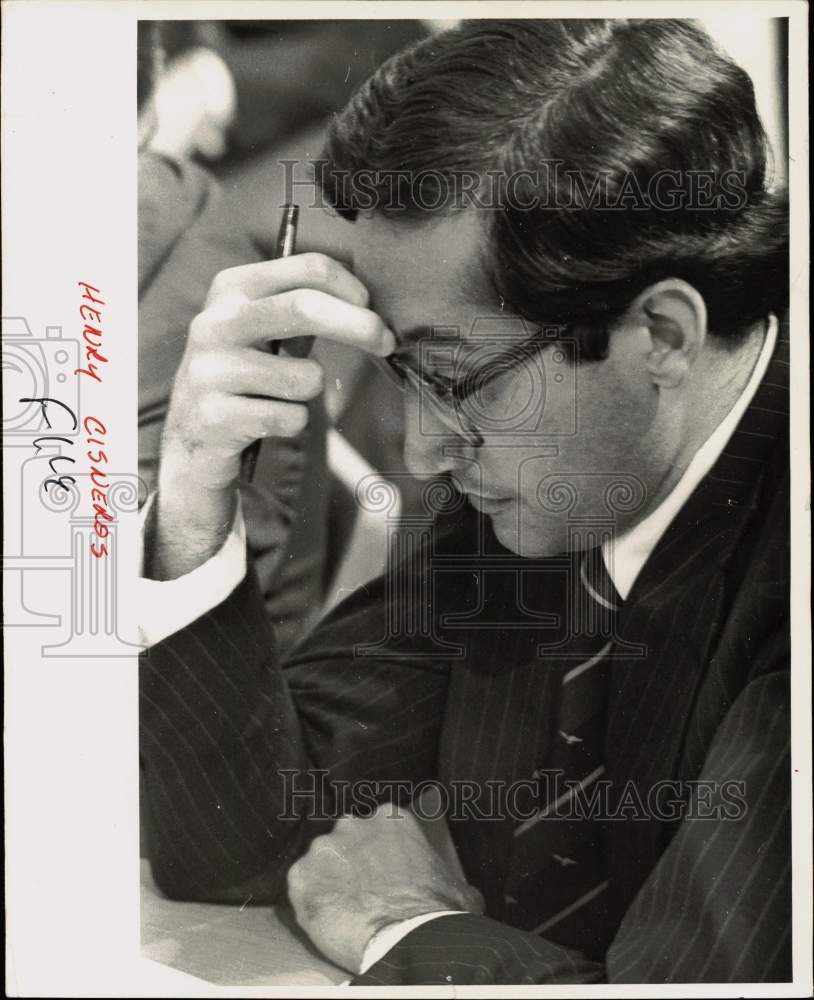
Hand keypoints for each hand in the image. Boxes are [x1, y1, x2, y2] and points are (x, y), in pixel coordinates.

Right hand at [149, 253, 394, 578]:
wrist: (192, 435)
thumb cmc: (245, 374)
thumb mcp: (262, 327)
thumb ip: (303, 306)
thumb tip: (368, 301)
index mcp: (231, 288)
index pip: (305, 268)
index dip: (349, 286)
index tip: (372, 307)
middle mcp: (215, 322)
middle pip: (304, 308)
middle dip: (358, 326)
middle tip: (386, 343)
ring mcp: (209, 371)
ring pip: (304, 377)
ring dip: (311, 390)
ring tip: (284, 395)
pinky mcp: (214, 416)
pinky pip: (290, 418)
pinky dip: (293, 422)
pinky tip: (267, 420)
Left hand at [287, 802, 484, 973]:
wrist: (406, 938)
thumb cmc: (436, 911)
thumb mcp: (456, 888)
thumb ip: (451, 879)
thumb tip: (465, 892)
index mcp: (390, 817)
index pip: (377, 829)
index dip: (378, 854)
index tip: (382, 874)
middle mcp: (352, 823)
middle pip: (345, 840)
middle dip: (349, 862)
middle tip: (360, 892)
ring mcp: (324, 848)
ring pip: (321, 862)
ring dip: (328, 881)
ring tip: (342, 908)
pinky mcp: (301, 876)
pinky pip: (300, 886)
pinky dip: (309, 901)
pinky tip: (325, 918)